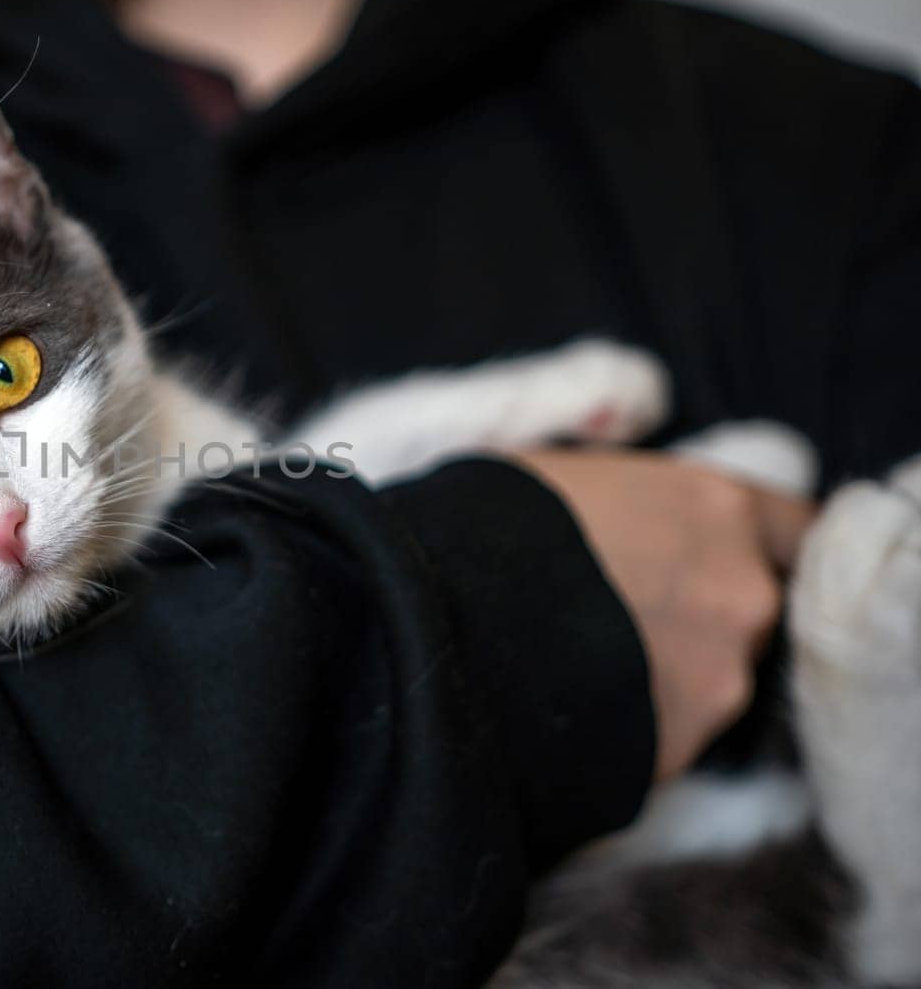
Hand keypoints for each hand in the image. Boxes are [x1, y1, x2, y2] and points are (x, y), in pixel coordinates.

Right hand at [509, 448, 816, 781]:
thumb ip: (636, 505)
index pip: (799, 530)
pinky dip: (623, 734)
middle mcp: (740, 594)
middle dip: (695, 620)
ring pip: (708, 685)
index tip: (725, 562)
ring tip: (573, 673)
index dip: (760, 549)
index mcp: (717, 510)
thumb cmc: (482, 521)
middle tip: (615, 621)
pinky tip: (560, 713)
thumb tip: (636, 528)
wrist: (432, 617)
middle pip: (750, 615)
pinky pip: (660, 743)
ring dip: (660, 683)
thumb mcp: (568, 478)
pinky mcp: (674, 753)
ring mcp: (716, 681)